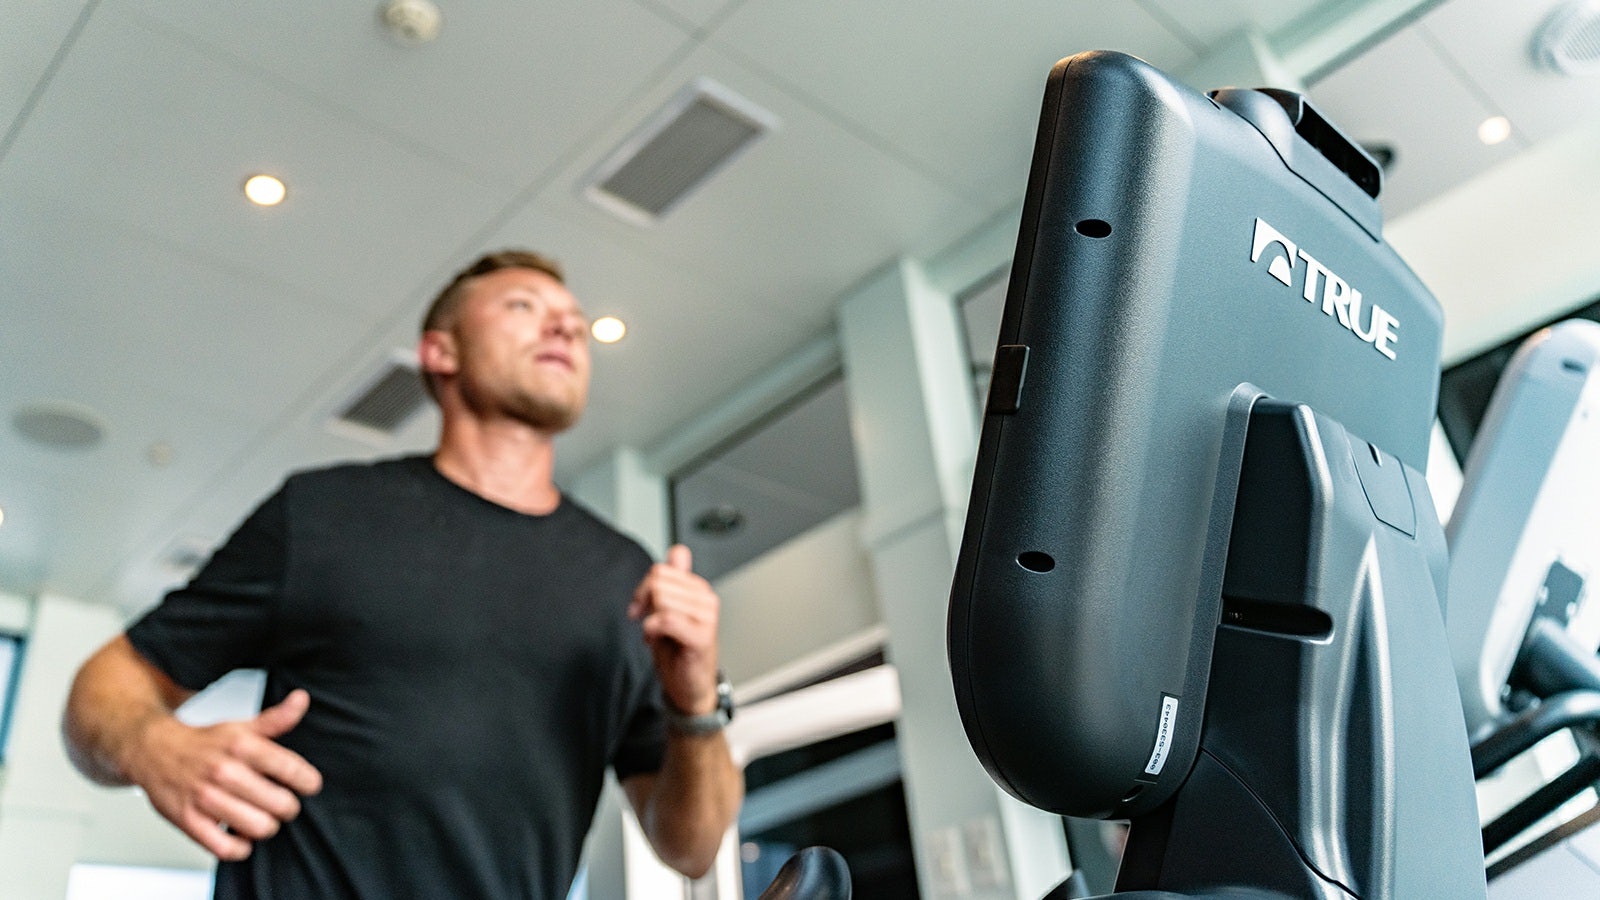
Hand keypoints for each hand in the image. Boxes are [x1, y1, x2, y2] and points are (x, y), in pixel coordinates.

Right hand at [124, 689, 323, 860]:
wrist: (153, 751)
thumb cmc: (204, 743)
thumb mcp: (242, 727)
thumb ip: (277, 718)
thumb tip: (302, 699)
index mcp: (242, 746)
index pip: (292, 769)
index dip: (308, 782)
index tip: (308, 785)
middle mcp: (225, 771)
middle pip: (281, 805)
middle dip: (288, 807)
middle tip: (281, 803)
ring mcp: (205, 798)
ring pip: (259, 827)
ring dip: (267, 826)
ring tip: (261, 817)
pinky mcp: (188, 821)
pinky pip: (227, 849)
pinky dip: (241, 847)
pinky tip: (240, 834)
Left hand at [629, 545, 721, 715]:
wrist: (689, 686)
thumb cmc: (679, 651)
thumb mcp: (670, 610)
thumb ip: (672, 581)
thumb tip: (678, 553)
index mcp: (698, 589)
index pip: (663, 569)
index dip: (645, 585)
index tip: (642, 604)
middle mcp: (705, 599)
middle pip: (658, 582)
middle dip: (643, 602)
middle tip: (646, 623)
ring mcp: (706, 617)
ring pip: (661, 600)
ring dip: (649, 620)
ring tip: (656, 634)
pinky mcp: (702, 636)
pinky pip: (666, 620)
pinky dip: (652, 630)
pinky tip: (656, 639)